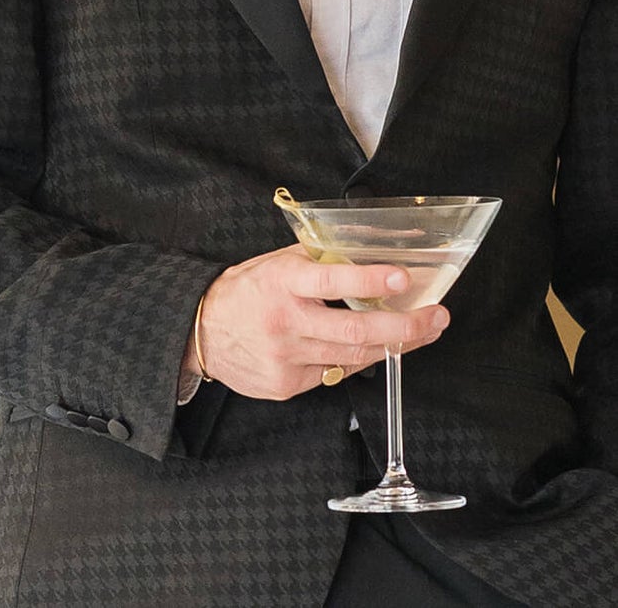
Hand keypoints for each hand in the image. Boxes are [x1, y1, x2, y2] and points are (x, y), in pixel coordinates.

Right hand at [185, 243, 449, 399]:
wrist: (201, 332)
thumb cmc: (245, 291)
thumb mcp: (274, 264)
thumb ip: (316, 262)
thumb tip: (367, 253)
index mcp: (280, 282)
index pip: (331, 280)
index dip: (370, 280)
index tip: (403, 278)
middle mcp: (284, 321)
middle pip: (354, 330)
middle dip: (404, 327)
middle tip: (437, 316)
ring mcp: (286, 358)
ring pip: (353, 356)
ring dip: (395, 345)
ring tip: (423, 331)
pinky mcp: (287, 385)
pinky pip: (334, 373)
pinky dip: (357, 359)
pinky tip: (372, 348)